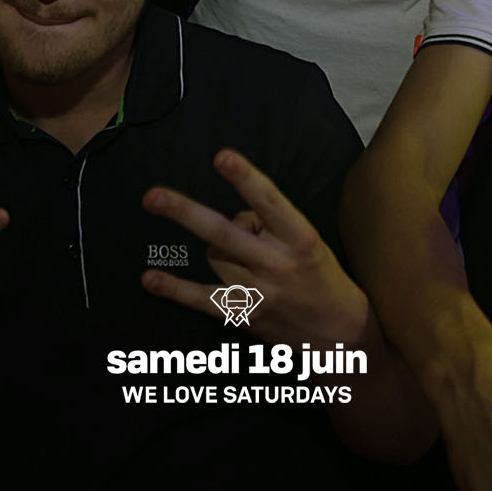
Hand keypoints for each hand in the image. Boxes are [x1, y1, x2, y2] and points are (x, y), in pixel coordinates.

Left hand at [141, 148, 368, 346]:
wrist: (340, 333)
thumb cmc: (321, 276)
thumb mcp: (307, 240)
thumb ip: (270, 225)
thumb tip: (234, 219)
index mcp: (299, 238)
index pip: (268, 201)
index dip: (245, 177)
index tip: (222, 157)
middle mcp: (277, 263)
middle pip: (222, 233)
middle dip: (185, 213)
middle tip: (152, 197)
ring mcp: (259, 292)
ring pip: (214, 257)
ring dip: (220, 251)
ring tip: (246, 260)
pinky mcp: (244, 314)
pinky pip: (201, 298)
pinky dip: (175, 289)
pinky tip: (151, 279)